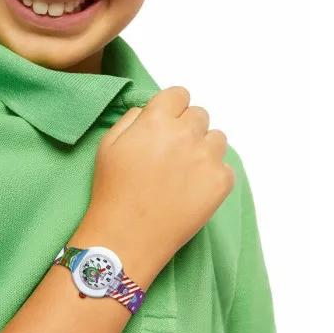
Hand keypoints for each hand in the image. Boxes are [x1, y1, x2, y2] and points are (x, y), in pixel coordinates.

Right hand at [86, 86, 234, 278]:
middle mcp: (186, 133)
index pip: (179, 95)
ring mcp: (206, 158)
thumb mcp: (108, 147)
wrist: (126, 237)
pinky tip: (191, 192)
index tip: (166, 126)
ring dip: (203, 150)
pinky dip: (212, 177)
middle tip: (171, 156)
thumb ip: (132, 120)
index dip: (172, 110)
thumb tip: (149, 112)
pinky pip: (225, 168)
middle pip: (199, 115)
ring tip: (183, 175)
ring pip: (217, 139)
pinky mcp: (220, 183)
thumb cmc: (112, 193)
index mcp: (157, 120)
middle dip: (187, 130)